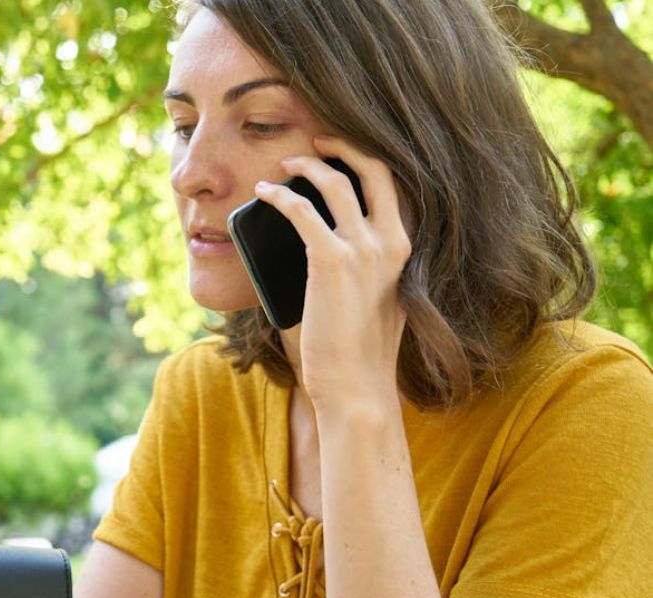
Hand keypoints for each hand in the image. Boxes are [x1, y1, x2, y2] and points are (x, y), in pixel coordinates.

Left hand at [252, 136, 409, 413]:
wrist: (357, 386)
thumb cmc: (358, 352)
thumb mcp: (374, 298)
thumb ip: (361, 267)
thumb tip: (322, 243)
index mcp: (405, 250)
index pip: (396, 187)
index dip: (370, 160)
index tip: (345, 150)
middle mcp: (391, 243)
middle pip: (375, 170)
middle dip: (346, 146)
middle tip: (320, 138)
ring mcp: (364, 250)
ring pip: (335, 184)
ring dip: (307, 165)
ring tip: (285, 164)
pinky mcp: (332, 261)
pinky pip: (301, 211)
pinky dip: (280, 196)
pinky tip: (264, 193)